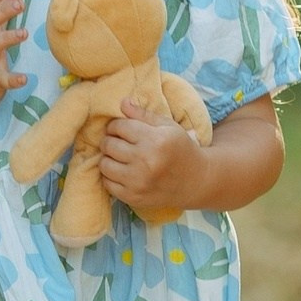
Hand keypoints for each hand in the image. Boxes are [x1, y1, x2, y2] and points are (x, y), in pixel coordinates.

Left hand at [99, 98, 207, 218]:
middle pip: (109, 144)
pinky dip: (110, 176)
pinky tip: (121, 172)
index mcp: (155, 140)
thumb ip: (144, 114)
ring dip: (108, 158)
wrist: (196, 181)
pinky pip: (107, 184)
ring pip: (104, 164)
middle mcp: (146, 161)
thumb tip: (123, 103)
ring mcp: (138, 181)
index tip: (121, 129)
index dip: (116, 125)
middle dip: (110, 140)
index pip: (119, 126)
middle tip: (118, 142)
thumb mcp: (168, 126)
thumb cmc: (181, 149)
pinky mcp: (133, 197)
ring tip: (118, 157)